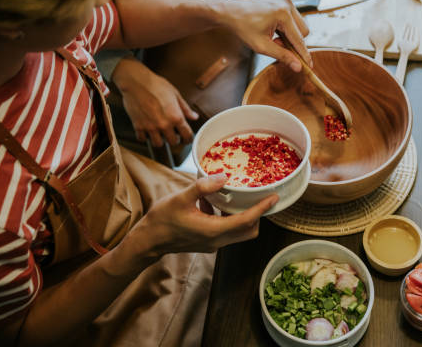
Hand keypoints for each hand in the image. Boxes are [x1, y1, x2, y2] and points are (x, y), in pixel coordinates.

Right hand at [112, 56, 197, 145]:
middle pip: (173, 142)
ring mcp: (150, 127)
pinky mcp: (138, 126)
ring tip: (160, 134)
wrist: (136, 82)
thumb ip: (185, 108)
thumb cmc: (156, 85)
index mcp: (176, 117)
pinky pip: (142, 139)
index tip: (187, 139)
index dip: (189, 139)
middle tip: (173, 135)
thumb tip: (194, 116)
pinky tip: (147, 130)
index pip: (187, 135)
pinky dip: (145, 137)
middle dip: (175, 139)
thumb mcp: (175, 94)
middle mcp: (164, 125)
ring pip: (158, 144)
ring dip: (160, 140)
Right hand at [134, 174, 278, 254]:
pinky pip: (227, 231)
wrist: (148, 241)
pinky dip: (229, 218)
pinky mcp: (208, 242)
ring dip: (243, 216)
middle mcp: (217, 241)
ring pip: (239, 232)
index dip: (262, 209)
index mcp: (213, 231)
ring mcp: (213, 244)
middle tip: (260, 196)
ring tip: (239, 197)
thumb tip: (222, 177)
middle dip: (258, 215)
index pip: (246, 221)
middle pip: (249, 231)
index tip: (274, 198)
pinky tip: (214, 203)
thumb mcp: (180, 198)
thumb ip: (202, 187)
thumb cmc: (162, 219)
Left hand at [217, 0, 310, 71]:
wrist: (230, 11)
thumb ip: (282, 56)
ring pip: (300, 24)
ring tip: (273, 36)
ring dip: (290, 34)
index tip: (309, 66)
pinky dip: (287, 26)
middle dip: (293, 42)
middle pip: (304, 31)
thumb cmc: (242, 27)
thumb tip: (297, 66)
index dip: (304, 54)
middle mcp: (287, 3)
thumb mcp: (262, 46)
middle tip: (276, 45)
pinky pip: (293, 17)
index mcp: (283, 14)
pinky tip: (273, 28)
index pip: (299, 39)